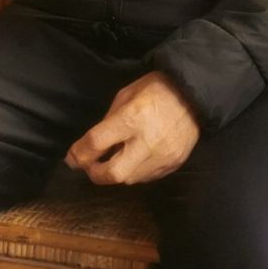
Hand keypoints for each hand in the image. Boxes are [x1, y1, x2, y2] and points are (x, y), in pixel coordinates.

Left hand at [65, 73, 201, 185]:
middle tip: (90, 166)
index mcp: (132, 118)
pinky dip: (136, 171)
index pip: (96, 144)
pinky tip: (136, 158)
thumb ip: (109, 121)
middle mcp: (147, 142)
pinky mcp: (174, 164)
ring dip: (117, 172)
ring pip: (130, 179)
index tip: (72, 159)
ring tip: (116, 158)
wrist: (196, 94)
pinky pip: (147, 177)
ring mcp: (163, 156)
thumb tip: (93, 146)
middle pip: (113, 174)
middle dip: (95, 173)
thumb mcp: (126, 95)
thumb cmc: (156, 89)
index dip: (79, 154)